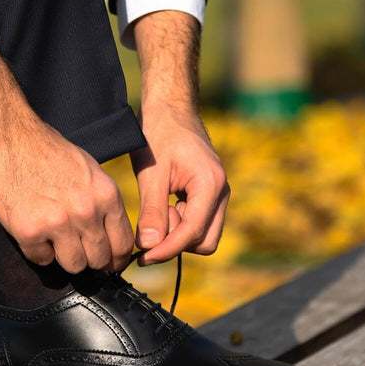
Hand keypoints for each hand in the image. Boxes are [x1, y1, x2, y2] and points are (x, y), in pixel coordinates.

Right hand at [0, 114, 133, 273]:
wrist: (7, 133)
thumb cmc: (47, 150)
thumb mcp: (89, 170)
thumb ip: (102, 202)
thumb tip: (110, 235)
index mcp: (106, 195)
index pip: (122, 244)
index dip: (115, 258)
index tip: (108, 261)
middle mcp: (86, 212)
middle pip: (99, 260)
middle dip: (88, 256)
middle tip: (74, 246)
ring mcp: (58, 223)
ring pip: (73, 265)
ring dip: (63, 256)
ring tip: (52, 236)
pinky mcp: (29, 230)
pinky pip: (41, 259)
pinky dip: (36, 249)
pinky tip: (31, 228)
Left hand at [130, 99, 229, 264]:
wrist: (170, 108)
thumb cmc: (159, 133)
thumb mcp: (151, 174)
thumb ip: (152, 212)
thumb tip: (150, 246)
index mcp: (210, 185)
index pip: (192, 233)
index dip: (166, 250)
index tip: (143, 257)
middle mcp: (221, 192)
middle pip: (204, 242)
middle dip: (176, 242)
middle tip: (153, 223)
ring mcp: (218, 194)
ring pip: (203, 235)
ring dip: (178, 232)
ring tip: (159, 208)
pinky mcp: (210, 194)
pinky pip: (199, 222)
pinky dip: (180, 222)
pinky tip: (164, 204)